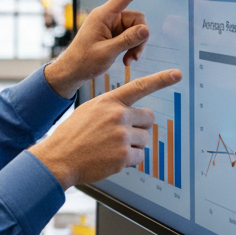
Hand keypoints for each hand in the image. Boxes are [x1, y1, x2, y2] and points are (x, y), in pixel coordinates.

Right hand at [30, 68, 182, 189]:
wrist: (59, 157)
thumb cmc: (72, 135)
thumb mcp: (88, 111)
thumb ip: (111, 108)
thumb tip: (131, 114)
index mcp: (108, 102)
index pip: (139, 87)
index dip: (160, 80)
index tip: (176, 74)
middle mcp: (118, 115)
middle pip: (148, 118)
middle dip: (139, 127)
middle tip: (121, 135)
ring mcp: (122, 135)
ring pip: (145, 139)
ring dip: (133, 145)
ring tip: (110, 148)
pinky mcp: (124, 154)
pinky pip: (140, 156)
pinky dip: (129, 160)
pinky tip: (111, 158)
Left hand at [44, 0, 156, 97]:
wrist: (73, 71)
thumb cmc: (84, 61)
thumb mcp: (107, 52)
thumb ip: (127, 40)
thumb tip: (146, 29)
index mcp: (103, 16)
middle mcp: (108, 17)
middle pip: (137, 19)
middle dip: (140, 38)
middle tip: (134, 56)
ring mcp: (111, 26)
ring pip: (137, 30)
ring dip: (136, 46)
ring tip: (128, 61)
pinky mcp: (113, 34)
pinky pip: (131, 37)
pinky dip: (131, 48)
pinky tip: (126, 60)